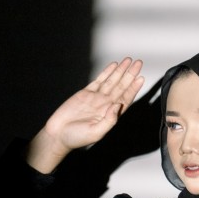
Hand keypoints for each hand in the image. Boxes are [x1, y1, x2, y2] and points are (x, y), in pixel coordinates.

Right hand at [27, 57, 144, 172]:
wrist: (58, 134)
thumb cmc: (76, 137)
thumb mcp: (96, 132)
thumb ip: (109, 120)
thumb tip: (117, 105)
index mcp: (110, 114)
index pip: (126, 99)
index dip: (133, 88)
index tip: (140, 78)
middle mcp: (106, 104)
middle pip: (121, 87)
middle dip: (130, 74)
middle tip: (138, 63)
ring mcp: (96, 98)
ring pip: (111, 81)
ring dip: (120, 71)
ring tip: (128, 60)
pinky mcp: (85, 93)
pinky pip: (98, 80)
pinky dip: (106, 72)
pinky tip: (113, 65)